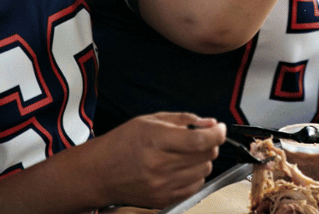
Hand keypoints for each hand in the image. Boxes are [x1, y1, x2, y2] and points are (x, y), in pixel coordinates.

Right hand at [92, 113, 223, 208]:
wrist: (99, 173)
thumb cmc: (122, 144)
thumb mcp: (150, 120)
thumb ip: (183, 120)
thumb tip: (210, 123)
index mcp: (155, 140)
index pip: (198, 140)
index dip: (216, 133)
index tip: (219, 128)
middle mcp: (159, 165)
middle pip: (205, 155)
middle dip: (209, 144)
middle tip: (200, 138)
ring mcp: (162, 186)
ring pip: (204, 171)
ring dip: (202, 160)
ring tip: (185, 153)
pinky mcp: (163, 199)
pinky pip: (194, 187)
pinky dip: (194, 176)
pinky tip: (181, 168)